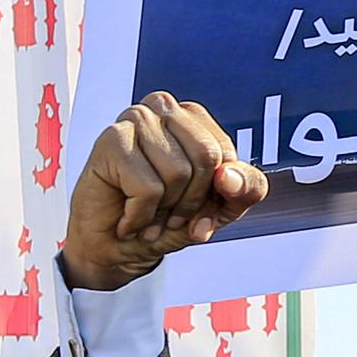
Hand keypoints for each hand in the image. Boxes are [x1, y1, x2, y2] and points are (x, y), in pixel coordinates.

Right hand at [62, 94, 267, 290]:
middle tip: (170, 215)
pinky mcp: (110, 141)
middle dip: (192, 201)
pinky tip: (127, 218)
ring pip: (178, 172)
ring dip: (165, 211)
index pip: (226, 153)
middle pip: (207, 157)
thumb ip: (246, 189)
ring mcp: (134, 119)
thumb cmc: (165, 218)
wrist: (115, 248)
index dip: (216, 192)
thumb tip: (229, 178)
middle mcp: (163, 108)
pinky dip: (141, 217)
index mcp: (192, 116)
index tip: (197, 208)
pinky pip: (148, 188)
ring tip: (148, 215)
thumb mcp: (222, 207)